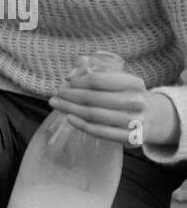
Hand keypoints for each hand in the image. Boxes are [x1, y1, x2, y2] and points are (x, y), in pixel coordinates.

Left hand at [50, 65, 179, 147]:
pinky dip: (81, 125)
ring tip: (56, 104)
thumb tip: (70, 75)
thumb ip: (94, 69)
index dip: (78, 81)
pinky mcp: (130, 137)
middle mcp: (137, 101)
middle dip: (69, 95)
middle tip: (55, 94)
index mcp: (134, 83)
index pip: (98, 80)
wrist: (151, 118)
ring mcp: (134, 121)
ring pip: (93, 114)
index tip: (66, 82)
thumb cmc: (126, 95)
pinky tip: (69, 117)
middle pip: (92, 98)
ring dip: (70, 109)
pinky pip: (99, 131)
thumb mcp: (118, 79)